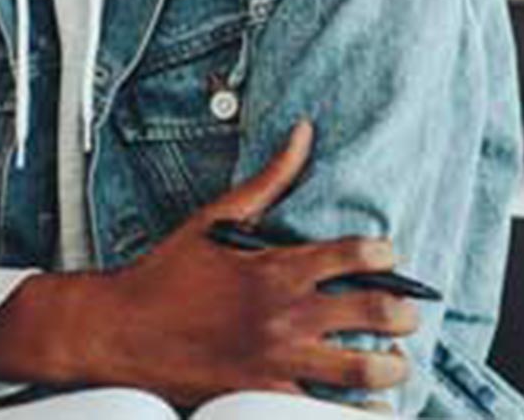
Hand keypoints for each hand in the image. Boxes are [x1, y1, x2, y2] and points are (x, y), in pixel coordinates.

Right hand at [62, 121, 418, 404]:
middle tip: (409, 315)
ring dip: (391, 366)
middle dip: (405, 313)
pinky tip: (372, 406)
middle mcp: (283, 315)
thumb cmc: (165, 274)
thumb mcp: (215, 219)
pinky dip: (355, 411)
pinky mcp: (260, 397)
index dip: (387, 256)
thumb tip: (303, 132)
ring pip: (361, 368)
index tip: (391, 258)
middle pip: (374, 311)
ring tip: (397, 363)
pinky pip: (322, 411)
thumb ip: (268, 179)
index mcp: (276, 268)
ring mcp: (275, 360)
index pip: (357, 254)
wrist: (114, 332)